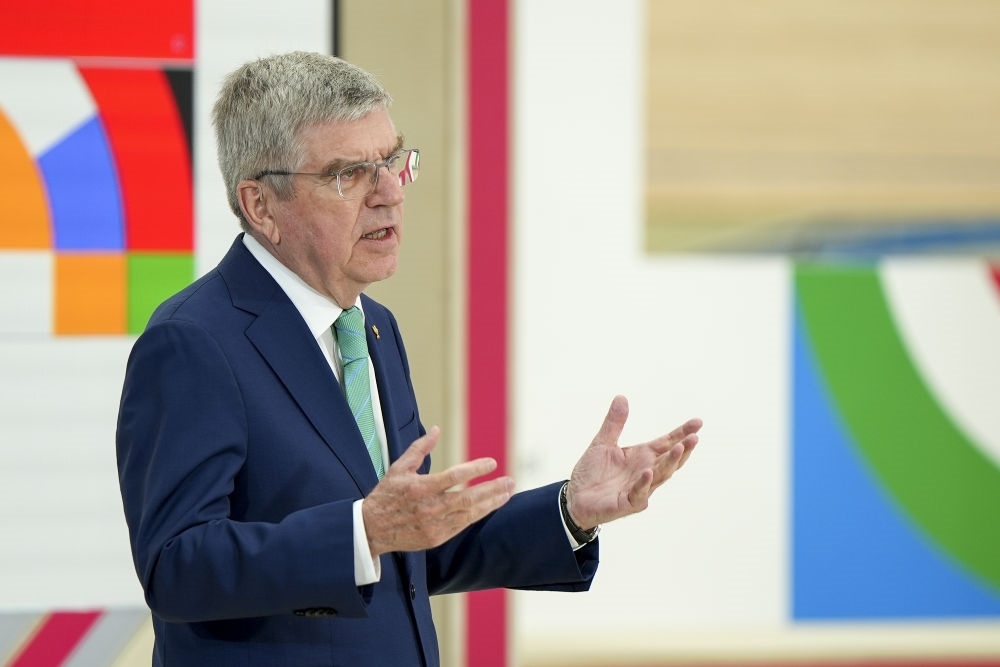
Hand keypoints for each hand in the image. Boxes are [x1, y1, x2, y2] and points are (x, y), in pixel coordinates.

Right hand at [362, 426, 514, 556]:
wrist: (371, 529)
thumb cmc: (387, 494)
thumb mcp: (399, 467)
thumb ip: (420, 448)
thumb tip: (436, 429)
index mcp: (419, 488)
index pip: (454, 477)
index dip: (476, 469)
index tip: (492, 462)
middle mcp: (429, 508)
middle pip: (468, 498)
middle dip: (492, 489)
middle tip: (510, 481)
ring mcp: (434, 525)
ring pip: (469, 514)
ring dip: (491, 503)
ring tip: (507, 493)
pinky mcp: (436, 538)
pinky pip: (462, 525)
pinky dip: (478, 515)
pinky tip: (489, 506)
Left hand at [565, 395, 700, 529]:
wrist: (574, 497)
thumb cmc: (591, 472)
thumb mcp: (603, 443)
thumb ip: (614, 423)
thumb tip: (621, 397)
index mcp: (642, 456)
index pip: (667, 443)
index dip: (682, 433)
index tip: (698, 422)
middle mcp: (646, 472)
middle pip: (670, 460)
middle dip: (683, 448)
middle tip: (694, 437)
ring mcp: (640, 489)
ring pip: (660, 475)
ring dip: (670, 462)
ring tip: (680, 448)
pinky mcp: (628, 503)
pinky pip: (639, 493)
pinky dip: (644, 483)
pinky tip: (648, 472)